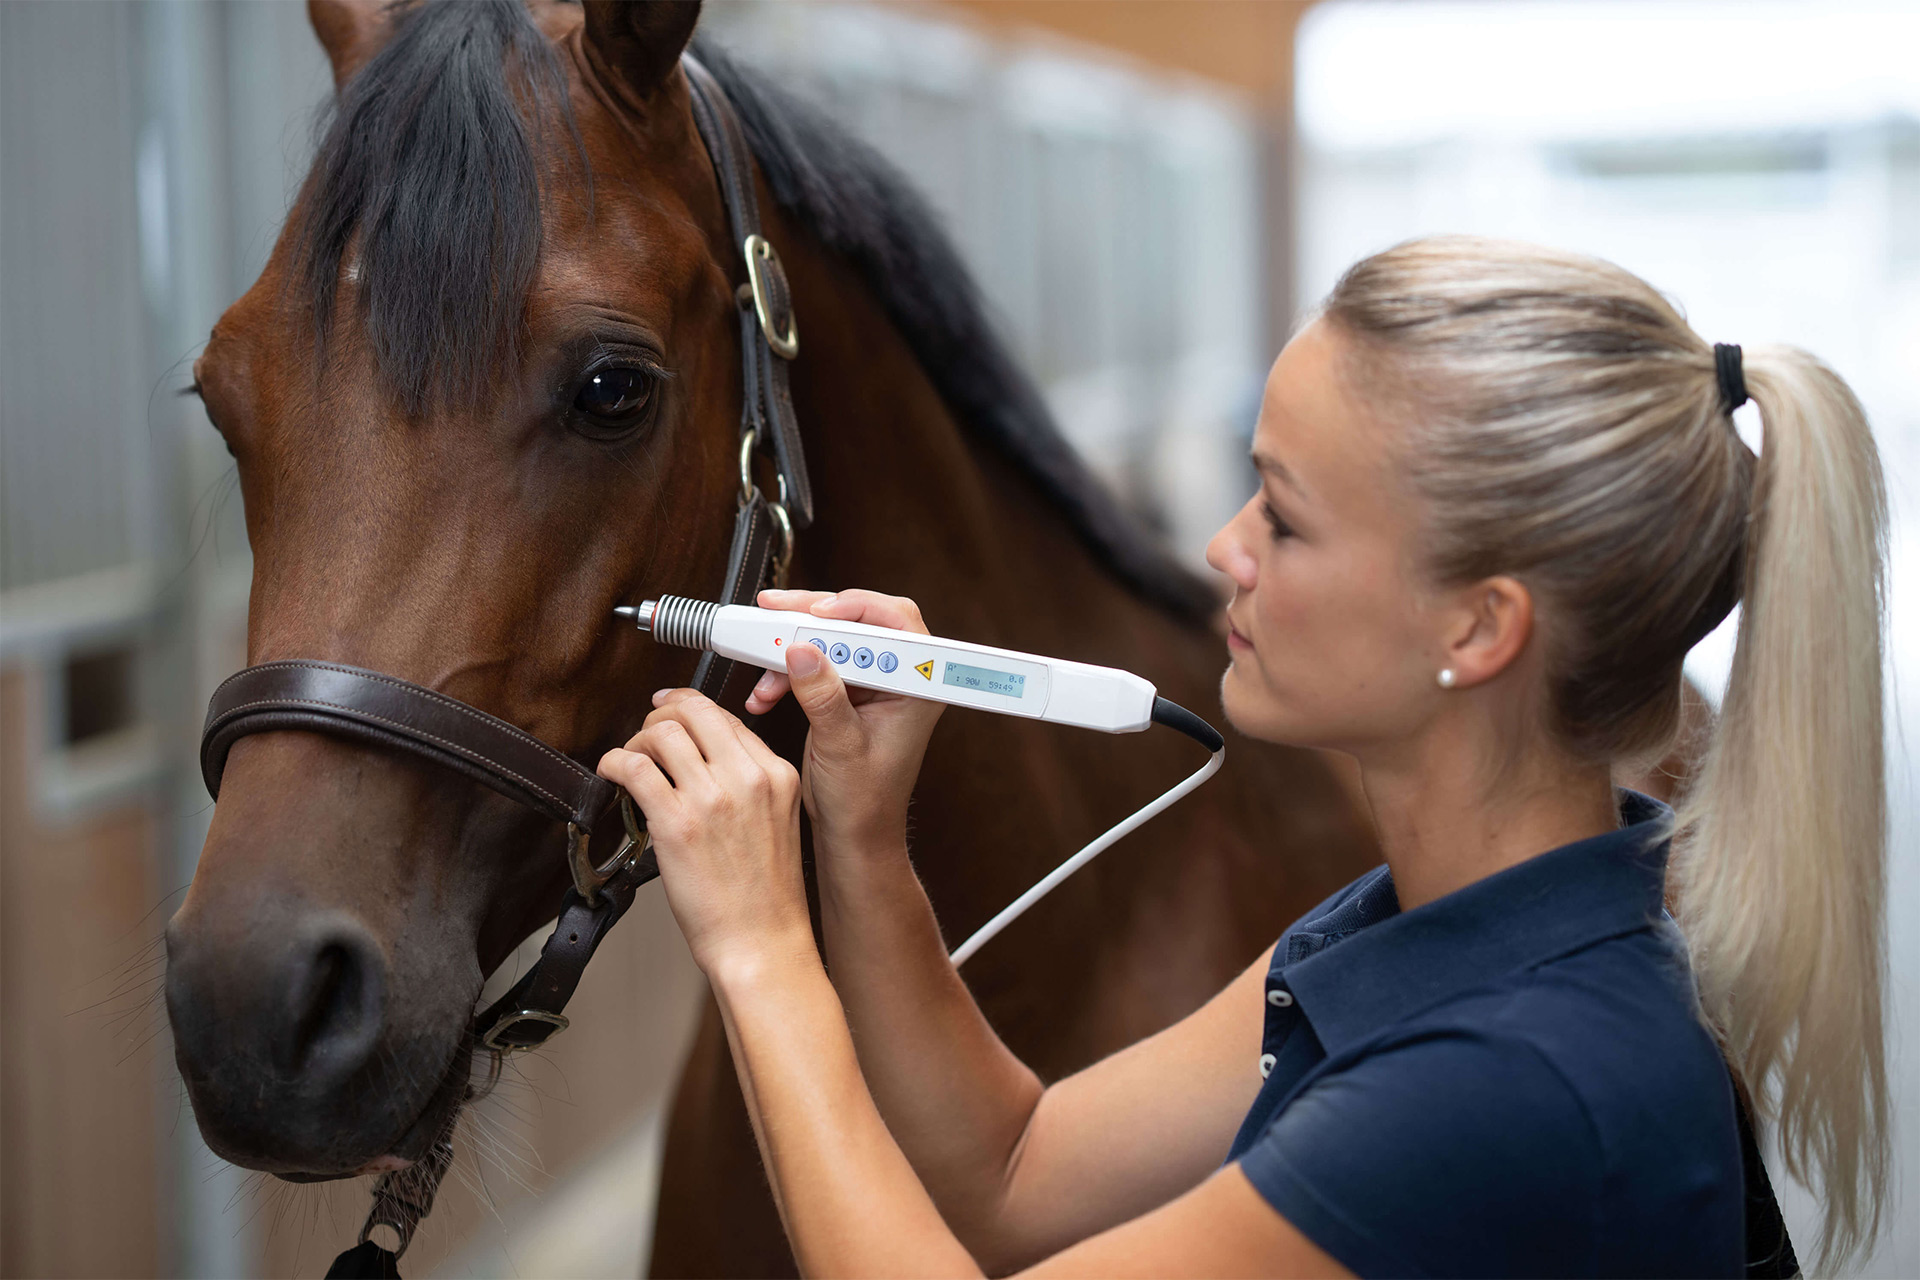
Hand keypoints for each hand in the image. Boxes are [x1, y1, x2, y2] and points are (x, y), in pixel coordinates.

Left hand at [597, 692, 810, 974]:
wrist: (762, 943)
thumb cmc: (766, 896)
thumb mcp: (779, 821)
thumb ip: (750, 784)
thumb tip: (704, 759)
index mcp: (777, 774)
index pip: (727, 717)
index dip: (690, 710)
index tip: (670, 712)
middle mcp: (748, 777)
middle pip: (694, 710)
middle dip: (661, 713)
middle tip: (645, 733)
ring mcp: (713, 798)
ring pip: (661, 732)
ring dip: (636, 740)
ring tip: (630, 761)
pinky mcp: (677, 823)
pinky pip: (633, 767)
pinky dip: (614, 762)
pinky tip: (611, 774)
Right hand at [745, 588, 945, 855]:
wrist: (853, 831)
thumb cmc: (866, 801)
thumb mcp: (843, 747)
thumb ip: (824, 697)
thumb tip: (803, 652)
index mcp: (917, 687)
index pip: (896, 623)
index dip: (857, 608)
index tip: (817, 613)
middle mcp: (898, 678)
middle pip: (858, 622)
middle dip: (811, 618)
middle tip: (774, 611)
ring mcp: (871, 683)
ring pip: (831, 639)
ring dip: (791, 648)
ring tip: (761, 663)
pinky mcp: (846, 690)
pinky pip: (814, 662)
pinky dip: (786, 671)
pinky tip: (766, 692)